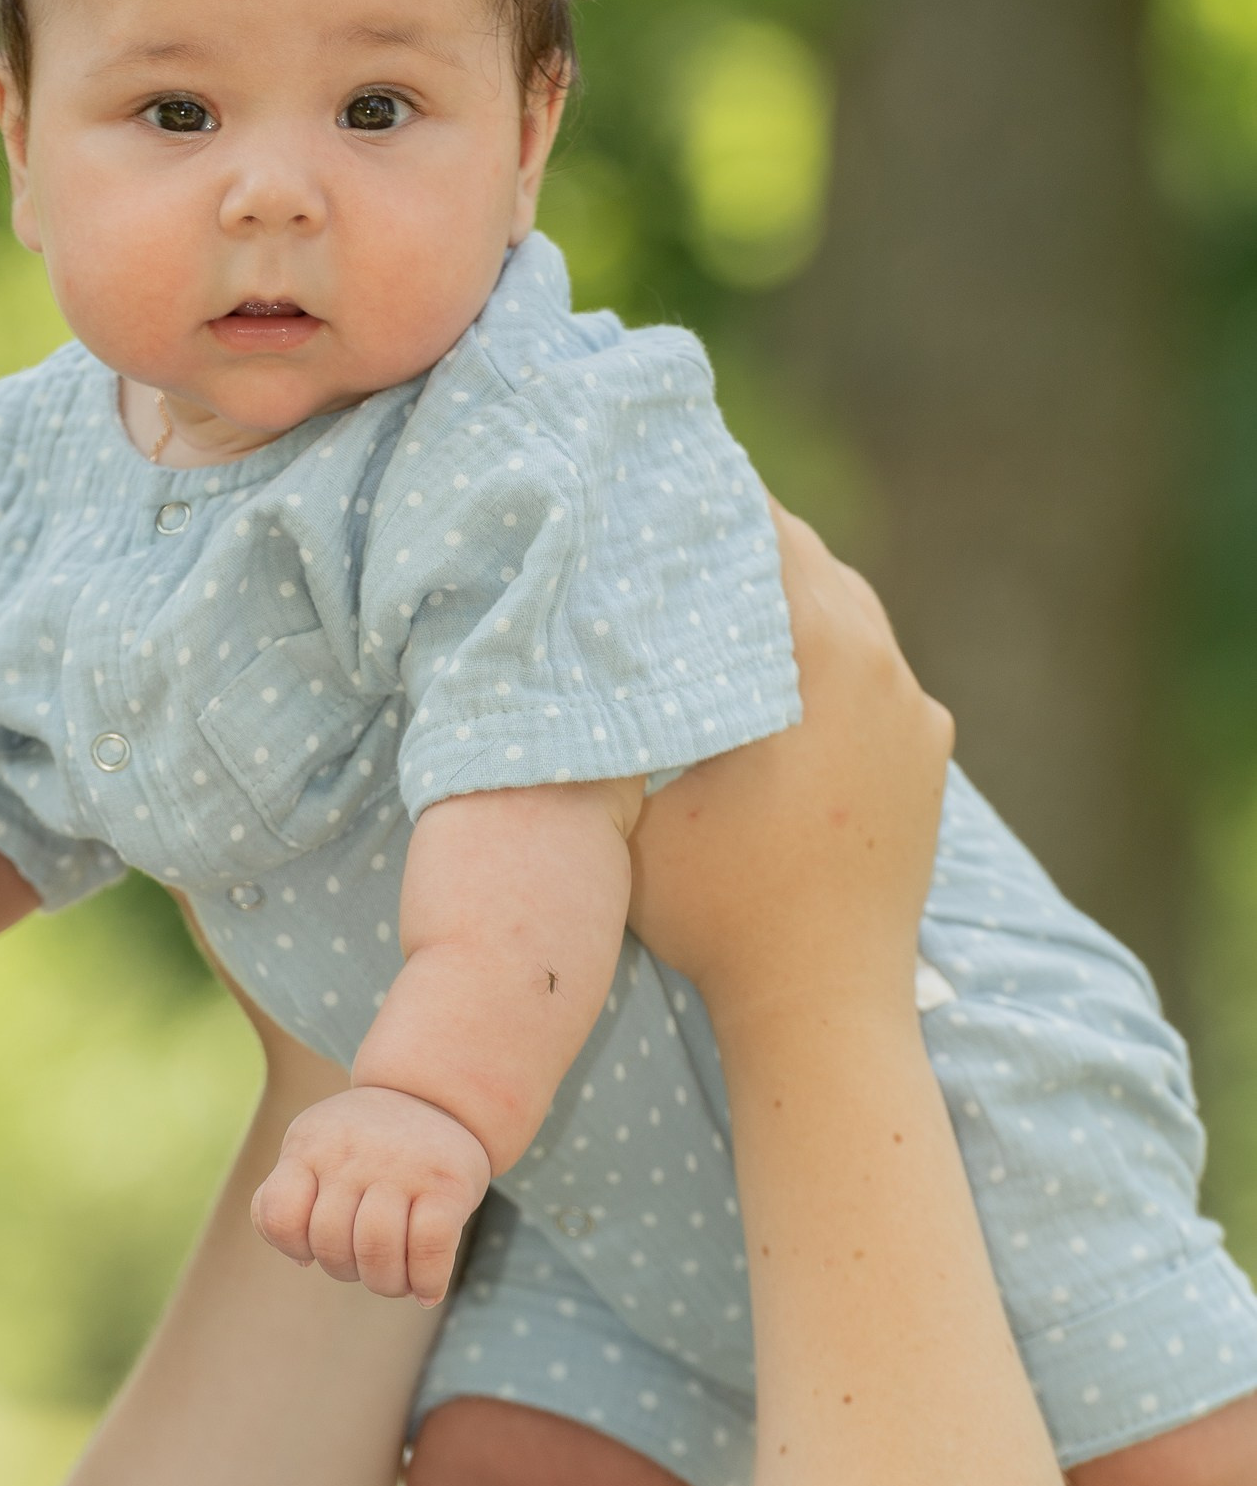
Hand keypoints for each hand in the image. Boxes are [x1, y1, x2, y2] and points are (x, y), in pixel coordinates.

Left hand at [251, 1084, 490, 1301]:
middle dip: (346, 1270)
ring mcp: (402, 1167)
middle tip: (365, 1262)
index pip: (279, 1216)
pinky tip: (426, 1290)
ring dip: (385, 1283)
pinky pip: (429, 1249)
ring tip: (396, 1278)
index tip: (315, 1243)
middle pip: (330, 1243)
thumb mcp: (314, 1147)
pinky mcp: (448, 1185)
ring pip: (375, 1251)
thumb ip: (292, 1195)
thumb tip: (302, 1260)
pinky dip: (426, 1281)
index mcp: (310, 1145)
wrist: (437, 1095)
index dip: (294, 1246)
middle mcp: (353, 1155)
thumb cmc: (365, 1143)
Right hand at [626, 509, 951, 1033]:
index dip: (702, 500)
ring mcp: (915, 714)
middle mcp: (884, 665)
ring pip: (847, 617)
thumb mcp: (635, 798)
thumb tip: (558, 634)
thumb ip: (610, 707)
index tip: (646, 479)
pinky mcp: (926, 757)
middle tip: (665, 527)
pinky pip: (872, 677)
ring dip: (782, 605)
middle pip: (809, 562)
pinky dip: (822, 662)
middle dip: (739, 546)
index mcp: (821, 651)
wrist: (822, 1005)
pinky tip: (769, 683)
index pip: (763, 528)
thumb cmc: (717, 907)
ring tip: (710, 598)